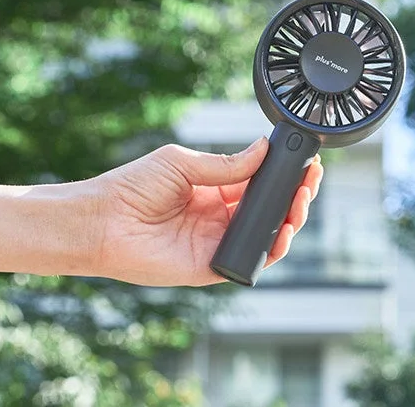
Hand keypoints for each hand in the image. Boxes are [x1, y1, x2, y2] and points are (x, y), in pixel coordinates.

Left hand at [91, 138, 322, 285]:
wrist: (103, 221)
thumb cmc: (132, 187)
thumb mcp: (182, 164)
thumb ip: (225, 164)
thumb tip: (263, 149)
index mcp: (214, 189)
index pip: (259, 182)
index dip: (283, 174)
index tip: (304, 161)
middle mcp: (220, 216)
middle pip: (270, 208)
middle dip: (295, 194)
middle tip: (311, 180)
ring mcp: (219, 241)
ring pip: (267, 234)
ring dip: (291, 219)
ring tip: (301, 201)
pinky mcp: (213, 266)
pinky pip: (251, 261)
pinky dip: (273, 249)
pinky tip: (284, 231)